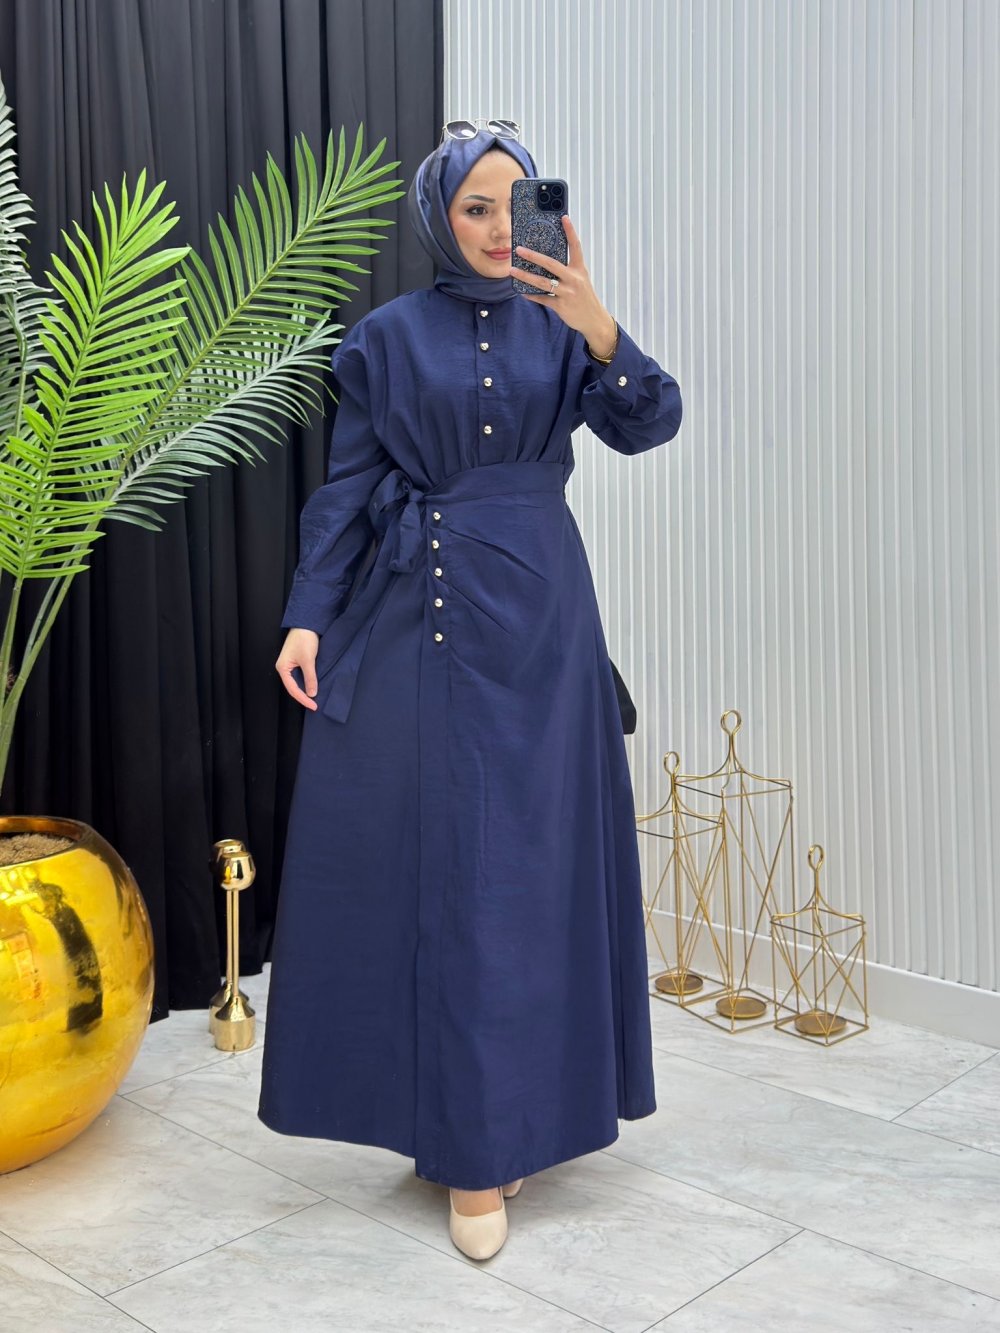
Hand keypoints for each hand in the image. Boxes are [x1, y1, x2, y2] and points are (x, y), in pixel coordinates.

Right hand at [276, 627, 319, 709]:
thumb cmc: (304, 638)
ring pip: (298, 682)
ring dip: (306, 690)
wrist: (307, 623)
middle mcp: (285, 668)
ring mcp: (291, 665)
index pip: (292, 689)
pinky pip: (301, 676)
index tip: (313, 706)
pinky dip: (307, 682)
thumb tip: (312, 693)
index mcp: (283, 668)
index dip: (303, 699)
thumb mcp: (308, 660)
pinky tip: (314, 686)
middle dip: (303, 697)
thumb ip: (310, 677)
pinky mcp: (297, 661)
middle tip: (314, 705)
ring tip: (315, 699)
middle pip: (293, 687)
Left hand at [511, 215, 616, 357]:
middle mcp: (574, 279)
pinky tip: (521, 291)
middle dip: (533, 256)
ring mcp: (567, 293)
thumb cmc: (584, 297)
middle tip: (519, 249)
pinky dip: (531, 295)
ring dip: (526, 276)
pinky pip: (542, 299)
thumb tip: (547, 260)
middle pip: (551, 264)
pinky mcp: (561, 306)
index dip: (570, 231)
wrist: (593, 319)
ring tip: (512, 270)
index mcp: (579, 269)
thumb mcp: (580, 279)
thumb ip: (567, 270)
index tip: (564, 217)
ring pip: (542, 282)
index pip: (575, 246)